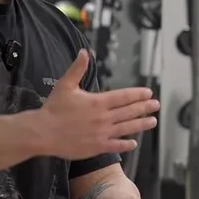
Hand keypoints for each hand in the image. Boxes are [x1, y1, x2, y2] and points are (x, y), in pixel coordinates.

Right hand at [35, 50, 160, 160]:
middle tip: (156, 105)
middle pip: (129, 111)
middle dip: (144, 107)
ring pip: (127, 128)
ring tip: (153, 121)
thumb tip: (85, 52)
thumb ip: (78, 69)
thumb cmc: (53, 108)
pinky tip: (134, 143)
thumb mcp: (65, 85)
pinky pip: (115, 145)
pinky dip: (126, 144)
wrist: (42, 132)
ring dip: (141, 124)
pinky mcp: (97, 146)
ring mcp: (102, 133)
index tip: (148, 93)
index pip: (124, 96)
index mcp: (98, 102)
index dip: (138, 94)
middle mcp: (104, 118)